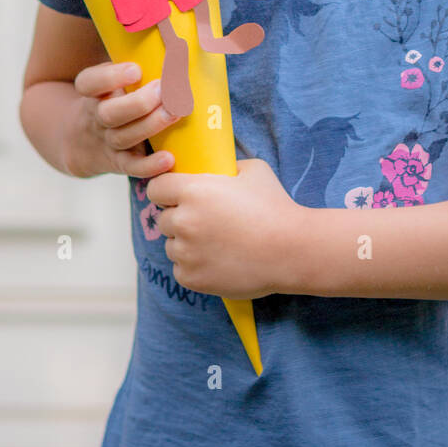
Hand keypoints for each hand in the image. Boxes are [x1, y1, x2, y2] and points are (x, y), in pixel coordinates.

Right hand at [68, 61, 178, 178]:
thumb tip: (175, 40)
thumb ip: (133, 64)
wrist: (84, 142)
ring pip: (123, 137)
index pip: (89, 83)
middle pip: (109, 113)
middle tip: (164, 90)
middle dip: (138, 103)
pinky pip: (131, 167)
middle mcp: (97, 117)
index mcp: (93, 92)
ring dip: (150, 126)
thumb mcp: (111, 80)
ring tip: (175, 112)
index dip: (111, 76)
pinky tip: (169, 159)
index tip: (136, 69)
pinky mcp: (118, 162)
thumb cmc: (112, 99)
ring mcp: (107, 141)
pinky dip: (149, 165)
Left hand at [145, 157, 303, 299]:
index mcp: (193, 190)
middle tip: (206, 222)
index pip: (156, 188)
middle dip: (180, 219)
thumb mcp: (252, 170)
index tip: (176, 196)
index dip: (166, 192)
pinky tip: (218, 261)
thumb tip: (214, 170)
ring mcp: (186, 252)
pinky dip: (194, 267)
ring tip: (217, 244)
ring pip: (172, 246)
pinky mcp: (192, 278)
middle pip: (164, 219)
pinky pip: (181, 270)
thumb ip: (225, 168)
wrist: (292, 250)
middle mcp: (184, 221)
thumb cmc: (274, 207)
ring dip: (186, 245)